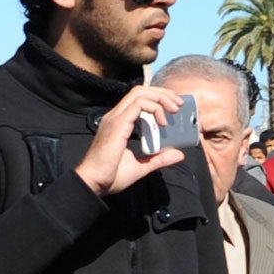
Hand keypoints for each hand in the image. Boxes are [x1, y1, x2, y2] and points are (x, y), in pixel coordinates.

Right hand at [73, 83, 189, 197]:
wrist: (94, 182)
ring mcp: (115, 118)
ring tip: (174, 110)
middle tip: (179, 104)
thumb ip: (159, 159)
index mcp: (120, 122)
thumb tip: (178, 154)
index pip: (138, 98)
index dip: (158, 97)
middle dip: (163, 94)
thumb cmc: (111, 176)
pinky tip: (162, 123)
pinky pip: (139, 105)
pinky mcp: (117, 124)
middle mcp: (116, 116)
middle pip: (140, 91)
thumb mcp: (141, 166)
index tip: (174, 107)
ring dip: (161, 98)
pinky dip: (155, 108)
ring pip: (140, 94)